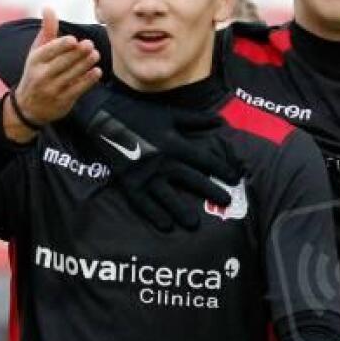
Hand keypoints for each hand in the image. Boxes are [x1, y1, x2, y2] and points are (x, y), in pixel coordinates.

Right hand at [13, 7, 100, 126]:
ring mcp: (52, 89)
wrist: (29, 106)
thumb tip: (48, 8)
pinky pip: (77, 89)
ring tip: (95, 54)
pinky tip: (97, 72)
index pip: (48, 51)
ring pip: (71, 75)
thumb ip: (47, 30)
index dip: (60, 46)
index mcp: (35, 60)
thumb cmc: (36, 71)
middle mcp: (42, 75)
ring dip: (84, 65)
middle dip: (76, 54)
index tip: (73, 40)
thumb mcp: (37, 51)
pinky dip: (88, 81)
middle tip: (90, 45)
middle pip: (61, 63)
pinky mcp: (63, 100)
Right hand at [85, 98, 243, 232]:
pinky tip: (165, 226)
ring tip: (194, 224)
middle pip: (191, 179)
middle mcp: (162, 161)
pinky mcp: (129, 182)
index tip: (234, 177)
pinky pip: (143, 203)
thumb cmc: (141, 114)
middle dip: (210, 190)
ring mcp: (145, 174)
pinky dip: (154, 214)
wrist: (105, 117)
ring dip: (181, 210)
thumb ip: (197, 120)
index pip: (204, 160)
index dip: (221, 169)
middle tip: (226, 201)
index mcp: (174, 144)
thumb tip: (221, 121)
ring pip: (167, 196)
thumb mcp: (171, 114)